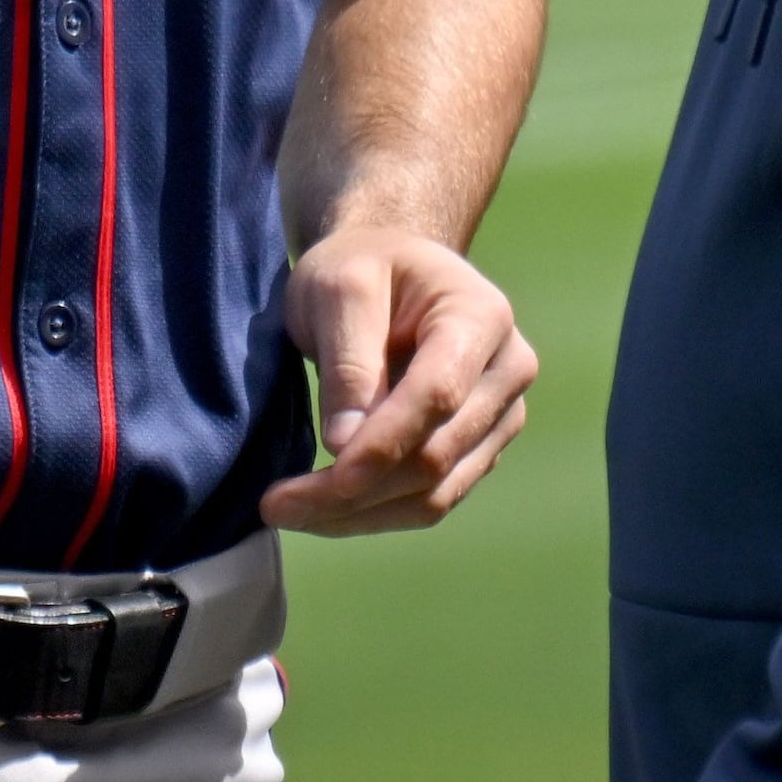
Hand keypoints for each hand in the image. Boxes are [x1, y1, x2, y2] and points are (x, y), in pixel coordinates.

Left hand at [262, 227, 534, 532]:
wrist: (390, 269)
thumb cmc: (362, 267)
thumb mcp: (339, 289)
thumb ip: (348, 361)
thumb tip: (346, 444)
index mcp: (481, 316)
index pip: (438, 395)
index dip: (384, 444)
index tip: (327, 477)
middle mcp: (507, 371)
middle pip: (436, 455)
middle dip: (356, 490)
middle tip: (274, 504)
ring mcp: (499, 416)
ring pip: (435, 492)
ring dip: (360, 514)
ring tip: (286, 512)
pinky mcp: (477, 450)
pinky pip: (430, 500)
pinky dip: (373, 514)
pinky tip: (321, 511)